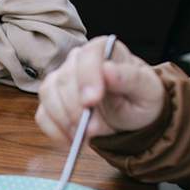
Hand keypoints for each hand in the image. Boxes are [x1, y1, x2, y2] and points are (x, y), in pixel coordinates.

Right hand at [36, 36, 164, 143]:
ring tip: (84, 135)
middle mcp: (77, 61)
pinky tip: (70, 139)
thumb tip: (108, 70)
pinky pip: (42, 114)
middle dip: (75, 107)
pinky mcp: (51, 101)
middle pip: (65, 78)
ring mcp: (60, 79)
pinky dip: (54, 130)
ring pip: (48, 94)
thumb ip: (131, 78)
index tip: (92, 101)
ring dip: (64, 119)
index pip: (88, 56)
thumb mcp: (147, 90)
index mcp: (102, 51)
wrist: (130, 116)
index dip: (87, 77)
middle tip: (92, 129)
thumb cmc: (139, 98)